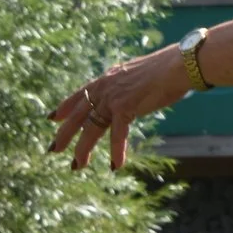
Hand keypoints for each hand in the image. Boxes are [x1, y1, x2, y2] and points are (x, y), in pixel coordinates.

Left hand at [49, 46, 193, 169]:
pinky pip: (117, 135)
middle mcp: (105, 88)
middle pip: (77, 115)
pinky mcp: (124, 108)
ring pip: (91, 128)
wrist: (179, 65)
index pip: (79, 94)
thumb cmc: (168, 69)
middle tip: (53, 149)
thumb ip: (129, 87)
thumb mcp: (140, 76)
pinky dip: (116, 152)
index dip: (64, 107)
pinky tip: (115, 166)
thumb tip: (133, 95)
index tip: (53, 118)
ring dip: (83, 149)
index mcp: (108, 79)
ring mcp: (112, 98)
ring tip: (77, 165)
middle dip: (64, 134)